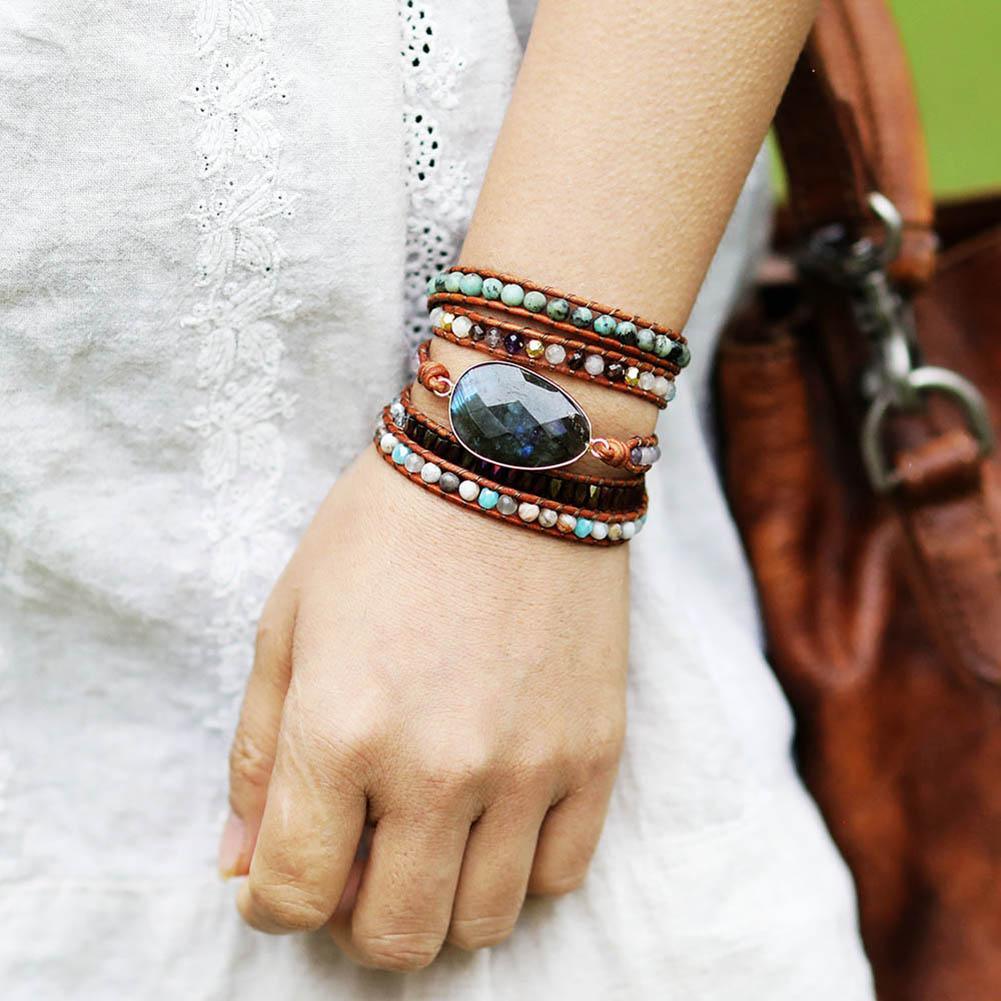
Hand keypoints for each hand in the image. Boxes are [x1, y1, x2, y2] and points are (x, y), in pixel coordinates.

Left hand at [219, 446, 628, 969]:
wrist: (511, 457)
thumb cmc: (385, 528)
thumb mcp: (289, 621)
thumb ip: (259, 754)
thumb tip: (242, 867)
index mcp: (340, 732)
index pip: (290, 895)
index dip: (271, 902)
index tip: (281, 875)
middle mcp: (436, 770)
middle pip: (392, 938)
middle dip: (354, 918)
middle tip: (358, 859)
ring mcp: (529, 767)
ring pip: (479, 924)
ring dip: (439, 902)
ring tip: (430, 834)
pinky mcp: (597, 752)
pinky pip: (561, 875)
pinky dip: (517, 870)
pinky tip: (496, 815)